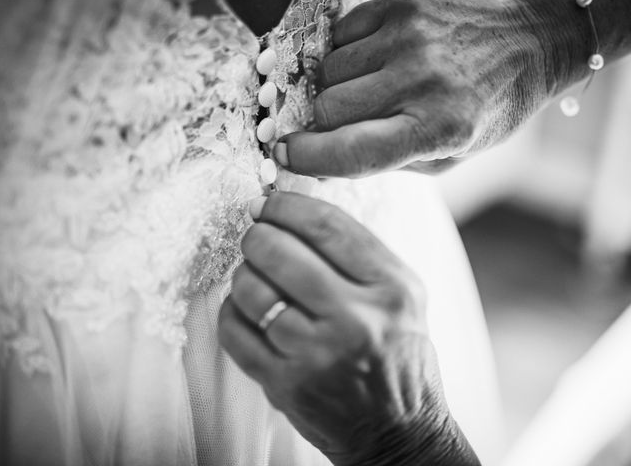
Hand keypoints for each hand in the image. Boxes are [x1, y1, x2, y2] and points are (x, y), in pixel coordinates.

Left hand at [218, 192, 478, 464]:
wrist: (397, 431)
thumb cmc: (397, 357)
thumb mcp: (402, 295)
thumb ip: (358, 253)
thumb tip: (294, 213)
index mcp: (391, 288)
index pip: (327, 226)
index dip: (286, 206)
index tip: (268, 204)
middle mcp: (356, 319)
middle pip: (281, 252)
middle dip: (257, 236)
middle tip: (255, 238)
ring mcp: (318, 355)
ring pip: (252, 291)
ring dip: (243, 275)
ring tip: (253, 278)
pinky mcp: (286, 384)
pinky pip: (235, 332)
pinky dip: (231, 312)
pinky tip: (245, 311)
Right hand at [273, 0, 550, 177]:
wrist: (527, 44)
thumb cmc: (483, 112)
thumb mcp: (444, 158)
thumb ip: (383, 162)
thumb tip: (319, 158)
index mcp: (437, 129)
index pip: (352, 151)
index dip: (308, 158)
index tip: (285, 155)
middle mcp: (422, 80)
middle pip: (327, 108)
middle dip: (324, 123)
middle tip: (341, 124)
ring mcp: (410, 37)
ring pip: (328, 72)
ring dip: (335, 88)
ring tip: (370, 90)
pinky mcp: (401, 5)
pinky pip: (339, 37)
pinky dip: (345, 56)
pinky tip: (374, 63)